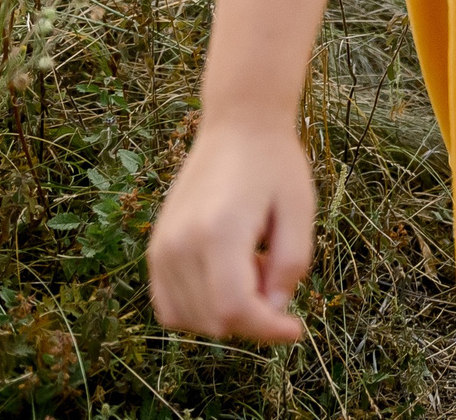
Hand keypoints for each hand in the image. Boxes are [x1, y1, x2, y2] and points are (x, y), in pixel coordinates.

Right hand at [147, 117, 314, 342]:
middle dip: (253, 318)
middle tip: (273, 274)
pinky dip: (198, 309)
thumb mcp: (300, 210)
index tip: (296, 329)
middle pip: (215, 320)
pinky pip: (169, 306)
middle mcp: (180, 242)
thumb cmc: (275, 163)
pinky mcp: (156, 248)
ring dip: (227, 313)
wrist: (237, 125)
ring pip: (191, 319)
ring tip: (251, 267)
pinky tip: (225, 279)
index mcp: (219, 230)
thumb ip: (292, 264)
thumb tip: (274, 309)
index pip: (235, 309)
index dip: (268, 330)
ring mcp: (162, 247)